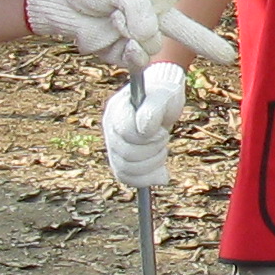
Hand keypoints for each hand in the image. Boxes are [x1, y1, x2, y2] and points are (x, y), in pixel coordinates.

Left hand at [26, 0, 239, 72]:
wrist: (58, 6)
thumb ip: (139, 9)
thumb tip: (150, 36)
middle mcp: (150, 15)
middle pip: (184, 30)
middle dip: (206, 44)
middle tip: (227, 57)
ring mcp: (137, 37)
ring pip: (155, 45)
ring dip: (136, 34)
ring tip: (116, 19)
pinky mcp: (122, 54)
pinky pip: (138, 59)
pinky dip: (132, 51)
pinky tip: (124, 40)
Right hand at [101, 59, 184, 190]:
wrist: (161, 99)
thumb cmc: (163, 94)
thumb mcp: (164, 95)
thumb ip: (153, 108)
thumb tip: (143, 128)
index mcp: (117, 110)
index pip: (125, 134)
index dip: (148, 138)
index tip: (162, 130)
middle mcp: (110, 129)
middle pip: (125, 156)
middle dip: (152, 151)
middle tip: (164, 138)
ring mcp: (114, 145)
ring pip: (125, 170)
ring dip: (152, 165)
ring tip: (162, 151)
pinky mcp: (122, 158)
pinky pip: (127, 178)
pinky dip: (146, 180)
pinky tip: (163, 175)